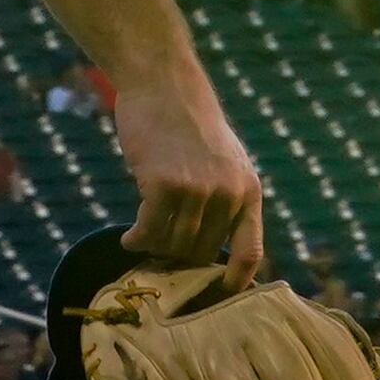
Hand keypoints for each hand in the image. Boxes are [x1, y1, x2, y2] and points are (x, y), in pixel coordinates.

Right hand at [100, 69, 261, 272]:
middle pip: (201, 252)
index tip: (220, 296)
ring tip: (140, 242)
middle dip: (178, 258)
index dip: (237, 282)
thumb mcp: (225, 159)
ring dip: (153, 248)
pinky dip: (136, 239)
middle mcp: (229, 194)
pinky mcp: (165, 185)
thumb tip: (209, 247)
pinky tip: (128, 238)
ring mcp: (198, 191)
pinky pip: (148, 230)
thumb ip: (225, 197)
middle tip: (157, 255)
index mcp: (249, 190)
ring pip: (173, 244)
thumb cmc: (187, 121)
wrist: (164, 83)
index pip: (251, 251)